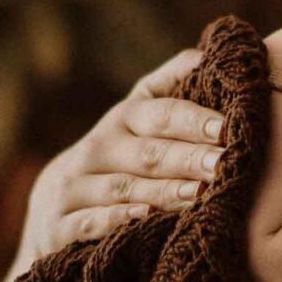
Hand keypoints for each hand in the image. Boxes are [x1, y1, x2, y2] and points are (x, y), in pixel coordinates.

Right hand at [6, 46, 222, 272]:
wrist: (54, 208)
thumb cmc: (114, 157)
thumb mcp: (135, 118)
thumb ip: (168, 86)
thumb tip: (208, 55)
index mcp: (122, 120)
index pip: (161, 114)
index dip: (194, 120)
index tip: (227, 128)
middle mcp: (96, 150)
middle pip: (148, 154)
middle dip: (188, 158)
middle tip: (223, 164)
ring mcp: (74, 187)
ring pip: (123, 188)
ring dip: (163, 191)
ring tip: (198, 195)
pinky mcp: (59, 226)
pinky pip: (90, 222)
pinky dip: (116, 220)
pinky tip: (144, 219)